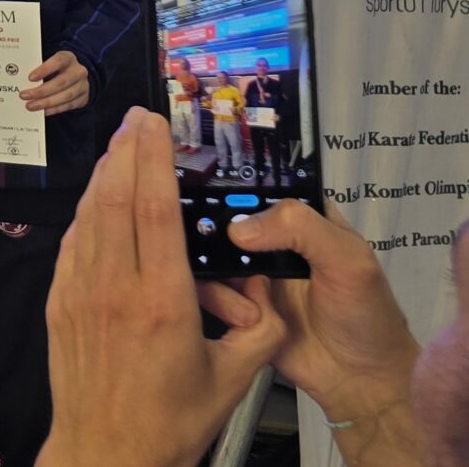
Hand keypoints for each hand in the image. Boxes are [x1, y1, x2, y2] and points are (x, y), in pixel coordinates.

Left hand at [23, 50, 91, 114]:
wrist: (76, 76)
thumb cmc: (56, 68)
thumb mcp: (49, 63)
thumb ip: (39, 68)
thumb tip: (21, 79)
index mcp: (68, 58)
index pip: (58, 61)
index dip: (44, 69)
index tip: (30, 78)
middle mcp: (78, 71)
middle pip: (61, 82)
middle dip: (41, 91)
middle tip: (24, 96)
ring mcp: (83, 85)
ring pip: (65, 95)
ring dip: (46, 102)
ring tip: (31, 106)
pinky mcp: (83, 98)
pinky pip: (69, 105)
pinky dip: (55, 109)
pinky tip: (43, 111)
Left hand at [35, 108, 283, 466]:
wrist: (107, 452)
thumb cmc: (169, 423)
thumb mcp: (235, 379)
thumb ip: (261, 332)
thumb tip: (270, 295)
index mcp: (162, 303)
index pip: (154, 211)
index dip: (154, 159)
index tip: (155, 125)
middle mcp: (115, 290)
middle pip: (115, 199)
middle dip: (126, 151)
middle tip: (137, 118)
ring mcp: (80, 294)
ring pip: (89, 217)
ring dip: (104, 175)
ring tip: (120, 146)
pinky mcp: (60, 305)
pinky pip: (73, 244)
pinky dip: (86, 214)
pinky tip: (98, 201)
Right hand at [210, 202, 421, 434]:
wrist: (357, 381)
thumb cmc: (365, 315)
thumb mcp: (348, 260)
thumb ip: (301, 229)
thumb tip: (237, 229)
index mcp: (301, 218)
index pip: (258, 185)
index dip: (228, 181)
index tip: (197, 185)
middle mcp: (270, 241)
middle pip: (221, 218)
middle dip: (205, 229)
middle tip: (198, 241)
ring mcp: (248, 274)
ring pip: (207, 254)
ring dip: (214, 275)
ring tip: (245, 304)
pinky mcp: (234, 305)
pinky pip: (207, 290)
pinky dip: (214, 300)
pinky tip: (239, 317)